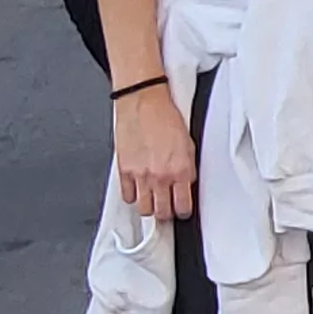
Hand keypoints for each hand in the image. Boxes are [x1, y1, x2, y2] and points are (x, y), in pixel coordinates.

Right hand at [114, 83, 196, 218]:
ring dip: (149, 206)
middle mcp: (161, 176)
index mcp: (181, 170)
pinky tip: (137, 187)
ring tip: (151, 198)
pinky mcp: (124, 170)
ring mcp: (141, 175)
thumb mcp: (188, 143)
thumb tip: (186, 184)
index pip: (183, 207)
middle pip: (162, 213)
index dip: (183, 211)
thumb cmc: (165, 116)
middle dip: (166, 213)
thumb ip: (187, 168)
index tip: (181, 209)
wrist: (143, 100)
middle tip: (166, 207)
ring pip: (144, 209)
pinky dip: (132, 195)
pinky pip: (127, 196)